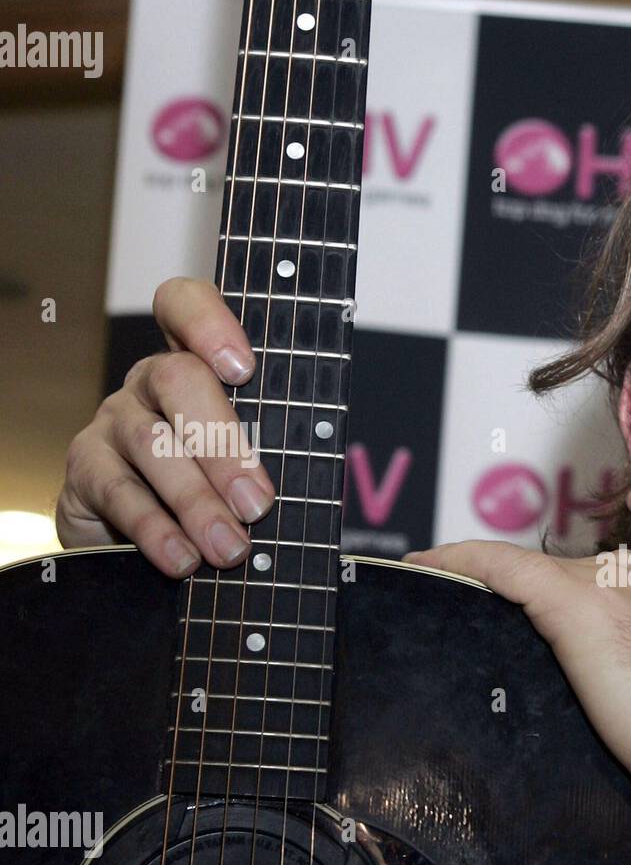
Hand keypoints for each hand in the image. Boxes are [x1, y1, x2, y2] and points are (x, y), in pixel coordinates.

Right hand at [56, 277, 275, 574]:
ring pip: (153, 444)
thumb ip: (271, 449)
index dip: (208, 323)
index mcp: (195, 365)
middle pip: (178, 380)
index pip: (184, 306)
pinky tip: (183, 558)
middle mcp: (149, 383)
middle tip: (258, 504)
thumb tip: (312, 478)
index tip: (243, 366)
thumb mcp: (244, 462)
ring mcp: (112, 421)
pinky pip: (120, 493)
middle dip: (224, 444)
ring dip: (197, 501)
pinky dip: (156, 530)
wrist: (131, 538)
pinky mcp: (84, 468)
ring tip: (229, 547)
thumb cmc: (210, 489)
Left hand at [403, 540, 630, 833]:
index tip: (486, 603)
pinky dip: (459, 561)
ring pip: (518, 568)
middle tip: (446, 605)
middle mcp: (629, 575)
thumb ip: (615, 675)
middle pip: (543, 573)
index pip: (574, 580)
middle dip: (496, 589)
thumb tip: (577, 692)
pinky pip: (499, 567)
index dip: (526, 590)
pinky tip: (424, 568)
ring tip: (429, 588)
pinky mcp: (577, 604)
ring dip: (469, 576)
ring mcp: (605, 583)